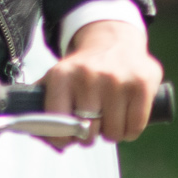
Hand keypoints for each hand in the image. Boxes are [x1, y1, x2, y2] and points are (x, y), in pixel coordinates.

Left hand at [42, 18, 162, 147]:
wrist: (113, 40)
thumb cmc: (83, 71)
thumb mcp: (57, 79)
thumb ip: (40, 106)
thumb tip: (36, 134)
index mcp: (62, 75)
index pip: (57, 122)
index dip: (62, 137)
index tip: (68, 136)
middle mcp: (88, 75)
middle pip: (87, 131)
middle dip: (89, 135)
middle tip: (92, 123)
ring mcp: (116, 79)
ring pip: (113, 133)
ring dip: (112, 132)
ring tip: (109, 115)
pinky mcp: (141, 83)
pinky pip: (134, 128)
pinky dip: (130, 129)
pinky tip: (125, 114)